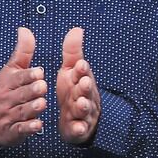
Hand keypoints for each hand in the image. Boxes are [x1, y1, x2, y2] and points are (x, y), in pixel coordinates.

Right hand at [0, 26, 46, 147]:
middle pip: (20, 95)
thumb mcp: (9, 71)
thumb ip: (22, 52)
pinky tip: (37, 125)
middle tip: (43, 86)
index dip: (27, 76)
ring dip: (31, 108)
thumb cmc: (2, 92)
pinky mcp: (12, 131)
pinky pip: (20, 130)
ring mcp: (8, 116)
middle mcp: (7, 100)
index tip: (38, 72)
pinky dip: (28, 128)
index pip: (17, 79)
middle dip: (31, 91)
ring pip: (21, 112)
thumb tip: (25, 29)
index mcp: (7, 84)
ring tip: (42, 103)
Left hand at [57, 26, 97, 144]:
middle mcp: (85, 96)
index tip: (79, 64)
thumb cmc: (73, 90)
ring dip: (84, 107)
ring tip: (81, 104)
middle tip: (83, 82)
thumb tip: (77, 28)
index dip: (82, 70)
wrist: (76, 118)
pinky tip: (77, 128)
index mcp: (81, 81)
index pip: (83, 74)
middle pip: (86, 91)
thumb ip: (72, 52)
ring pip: (85, 109)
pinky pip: (80, 129)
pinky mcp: (78, 128)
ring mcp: (83, 113)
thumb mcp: (71, 71)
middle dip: (85, 87)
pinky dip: (79, 129)